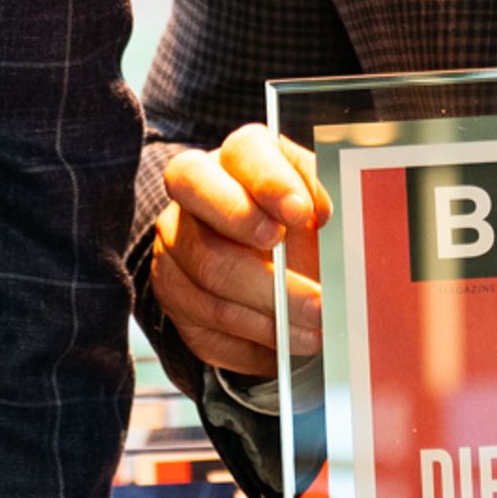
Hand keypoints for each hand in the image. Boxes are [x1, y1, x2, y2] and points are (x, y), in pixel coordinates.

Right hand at [147, 123, 330, 378]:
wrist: (253, 251)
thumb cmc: (289, 216)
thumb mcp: (311, 196)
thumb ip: (317, 196)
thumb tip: (323, 212)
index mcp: (235, 158)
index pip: (242, 155)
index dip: (270, 185)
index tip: (300, 213)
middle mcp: (194, 195)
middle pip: (209, 236)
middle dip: (264, 274)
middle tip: (315, 299)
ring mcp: (175, 246)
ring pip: (211, 283)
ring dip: (270, 315)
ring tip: (317, 328)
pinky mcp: (173, 293)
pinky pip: (207, 325)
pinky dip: (253, 339)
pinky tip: (286, 342)